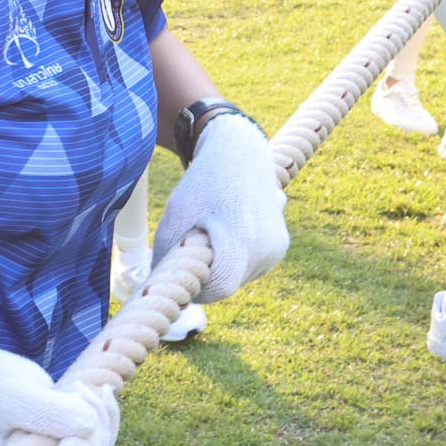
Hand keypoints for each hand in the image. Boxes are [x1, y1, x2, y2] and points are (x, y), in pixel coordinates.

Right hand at [27, 380, 119, 445]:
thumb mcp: (15, 395)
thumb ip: (48, 412)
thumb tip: (89, 428)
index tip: (68, 427)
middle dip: (91, 435)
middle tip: (76, 391)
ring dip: (101, 421)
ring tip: (78, 387)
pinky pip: (102, 444)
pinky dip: (108, 416)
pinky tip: (101, 391)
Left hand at [153, 114, 287, 302]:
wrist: (240, 154)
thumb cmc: (202, 185)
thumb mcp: (173, 220)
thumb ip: (169, 260)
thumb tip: (165, 291)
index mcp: (243, 239)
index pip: (217, 288)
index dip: (196, 282)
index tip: (185, 262)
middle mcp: (268, 248)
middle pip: (227, 284)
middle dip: (206, 271)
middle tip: (196, 239)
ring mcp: (277, 248)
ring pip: (238, 277)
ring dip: (221, 264)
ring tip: (217, 228)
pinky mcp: (280, 247)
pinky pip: (249, 265)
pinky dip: (235, 256)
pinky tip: (232, 227)